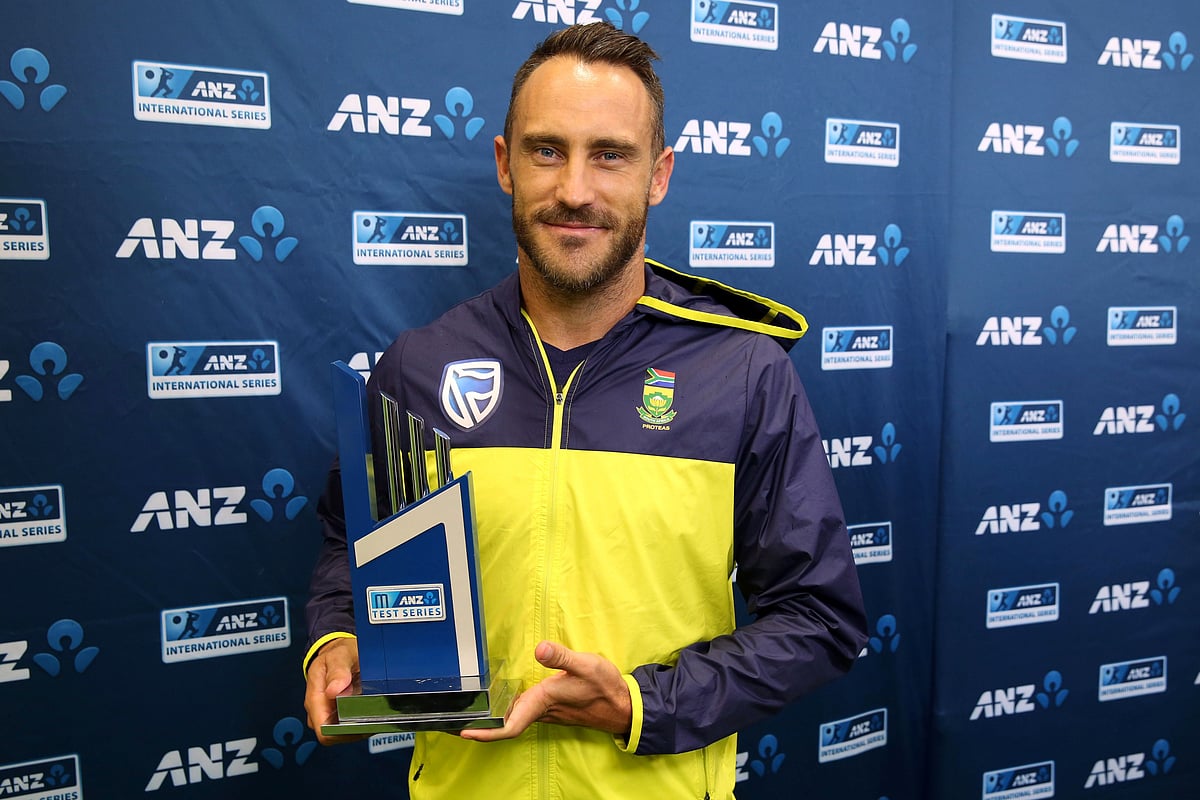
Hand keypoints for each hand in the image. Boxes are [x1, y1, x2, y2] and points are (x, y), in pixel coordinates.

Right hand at [304, 637, 365, 744]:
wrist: (338, 651)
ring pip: (341, 732)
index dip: (342, 731)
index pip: (323, 729)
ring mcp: (327, 713)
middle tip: (372, 717)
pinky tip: (370, 713)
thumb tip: (333, 691)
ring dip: (358, 727)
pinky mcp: (336, 714)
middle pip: (334, 734)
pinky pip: (347, 726)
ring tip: (374, 713)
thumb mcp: (339, 656)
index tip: (361, 722)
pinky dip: (359, 723)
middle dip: (353, 730)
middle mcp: (318, 709)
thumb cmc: (337, 653)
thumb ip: (338, 672)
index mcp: (315, 697)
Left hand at [460, 641, 631, 741]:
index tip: (466, 732)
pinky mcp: (554, 708)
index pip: (510, 725)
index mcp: (544, 701)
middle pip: (507, 723)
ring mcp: (548, 712)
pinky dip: (510, 711)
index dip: (487, 731)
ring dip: (495, 718)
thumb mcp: (586, 665)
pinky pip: (526, 713)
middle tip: (458, 721)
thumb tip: (540, 649)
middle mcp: (543, 711)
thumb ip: (562, 657)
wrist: (624, 706)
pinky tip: (505, 701)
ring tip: (474, 711)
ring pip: (516, 718)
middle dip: (483, 725)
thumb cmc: (605, 687)